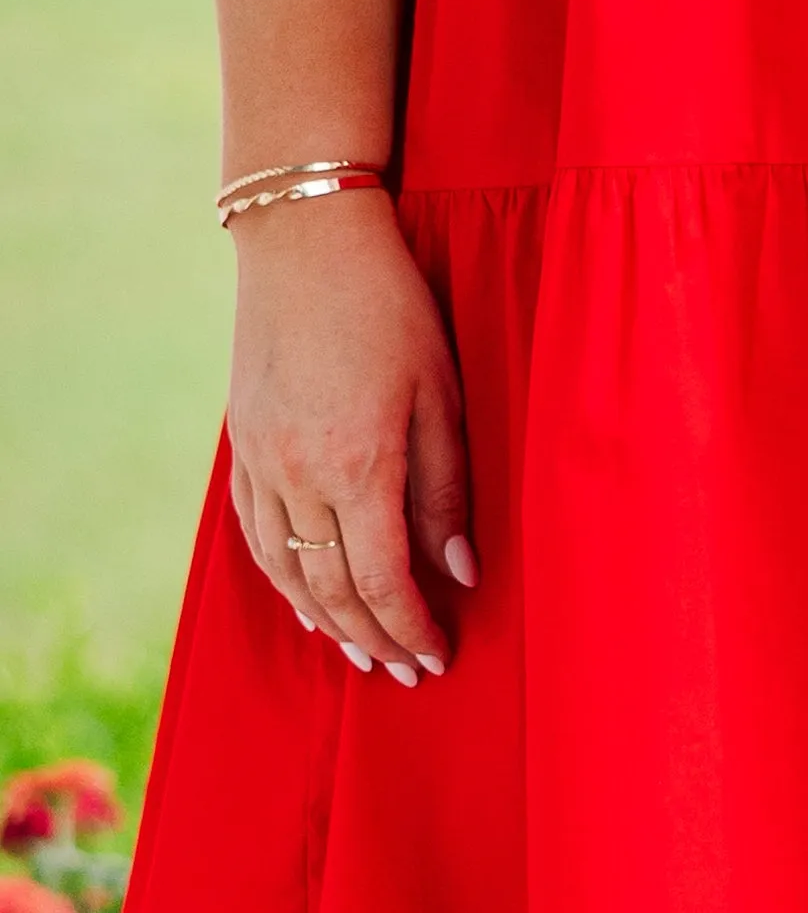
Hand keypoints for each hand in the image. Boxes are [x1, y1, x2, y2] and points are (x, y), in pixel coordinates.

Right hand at [226, 191, 475, 679]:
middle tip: (408, 671)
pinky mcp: (241, 444)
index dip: (412, 626)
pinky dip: (282, 578)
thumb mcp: (441, 392)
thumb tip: (461, 573)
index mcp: (358, 464)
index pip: (383, 579)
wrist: (304, 241)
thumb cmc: (390, 307)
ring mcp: (260, 461)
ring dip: (325, 620)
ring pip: (286, 571)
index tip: (439, 657)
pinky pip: (255, 534)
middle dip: (375, 637)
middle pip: (332, 588)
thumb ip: (448, 489)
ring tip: (362, 653)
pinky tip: (305, 598)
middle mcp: (299, 475)